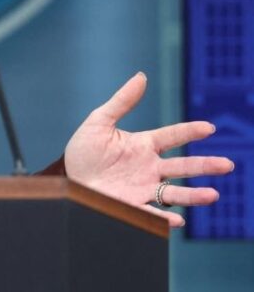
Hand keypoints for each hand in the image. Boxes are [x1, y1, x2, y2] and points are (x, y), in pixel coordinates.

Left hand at [63, 72, 234, 226]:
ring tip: (212, 195)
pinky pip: (151, 212)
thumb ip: (121, 102)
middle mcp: (150, 168)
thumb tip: (141, 76)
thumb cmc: (84, 150)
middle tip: (227, 165)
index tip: (208, 128)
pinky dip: (165, 217)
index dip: (189, 131)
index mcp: (144, 145)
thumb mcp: (99, 122)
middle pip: (182, 166)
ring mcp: (143, 187)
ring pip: (174, 192)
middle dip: (205, 165)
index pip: (172, 136)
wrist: (68, 178)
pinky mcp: (132, 205)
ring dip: (193, 195)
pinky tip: (177, 219)